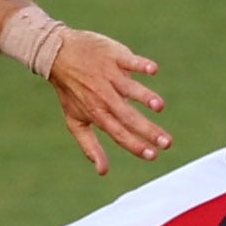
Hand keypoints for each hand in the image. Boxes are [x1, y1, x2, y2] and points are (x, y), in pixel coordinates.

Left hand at [46, 27, 169, 173]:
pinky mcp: (114, 56)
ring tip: (159, 106)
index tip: (153, 155)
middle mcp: (104, 96)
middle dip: (148, 130)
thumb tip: (102, 172)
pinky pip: (129, 61)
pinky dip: (140, 65)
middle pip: (128, 117)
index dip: (135, 145)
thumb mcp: (75, 121)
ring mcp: (109, 76)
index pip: (118, 133)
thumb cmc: (70, 91)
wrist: (58, 53)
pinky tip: (153, 70)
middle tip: (168, 142)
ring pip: (129, 88)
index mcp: (98, 113)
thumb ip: (89, 145)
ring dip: (145, 97)